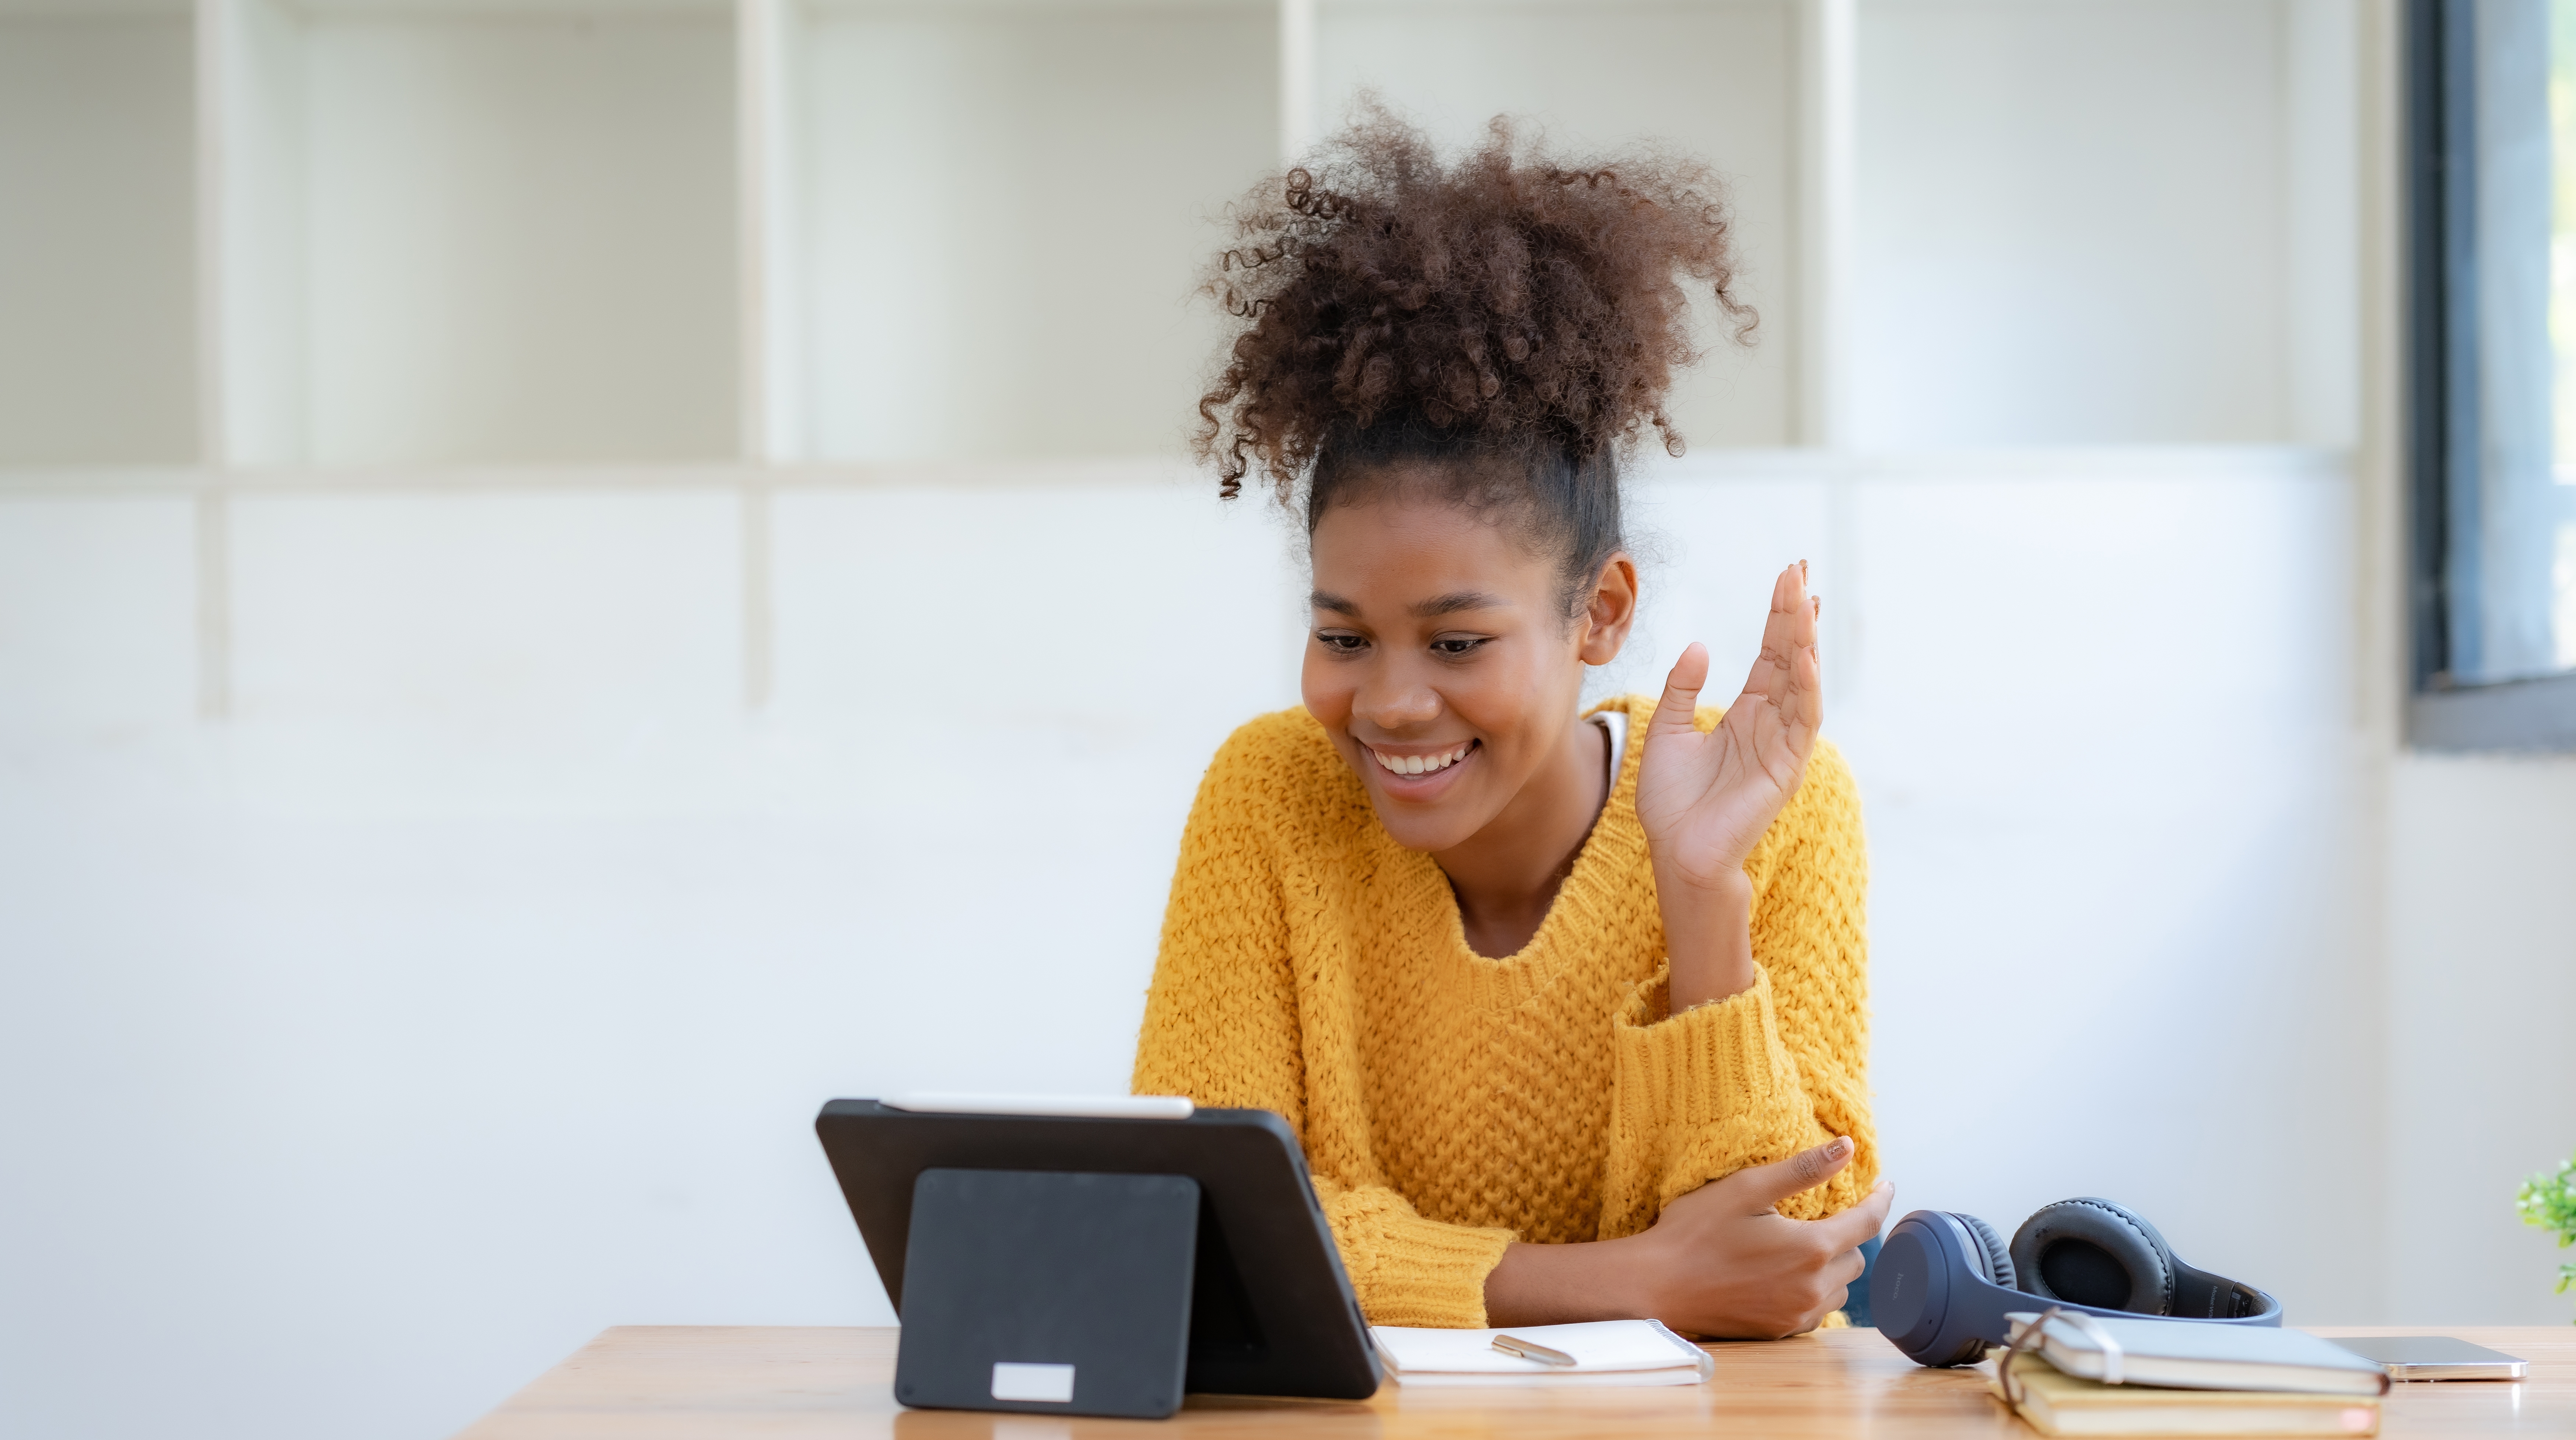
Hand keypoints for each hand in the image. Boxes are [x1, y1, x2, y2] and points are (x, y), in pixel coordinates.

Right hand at [1630, 1138, 1890, 1338]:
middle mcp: (1813, 1287)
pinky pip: (1816, 1310)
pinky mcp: (1780, 1330)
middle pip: (1856, 1257)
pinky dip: (1813, 1289)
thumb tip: (1846, 1148)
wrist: (1657, 1285)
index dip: (1880, 1200)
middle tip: (1824, 1214)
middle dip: (1847, 1234)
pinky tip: (1786, 1274)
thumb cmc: (1696, 1233)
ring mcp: (1797, 1313)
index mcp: (1811, 1248)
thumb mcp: (1747, 1188)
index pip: (1866, 1222)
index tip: (1886, 1185)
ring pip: (1839, 1287)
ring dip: (1832, 1265)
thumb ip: (1803, 1169)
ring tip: (1802, 1245)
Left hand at [1635, 561, 1820, 1006]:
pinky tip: (1804, 658)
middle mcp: (1771, 721)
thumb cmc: (1672, 801)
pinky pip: (1801, 721)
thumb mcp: (1667, 732)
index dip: (1779, 615)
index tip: (1788, 575)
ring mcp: (1782, 742)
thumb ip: (1681, 691)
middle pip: (1790, 656)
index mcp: (1747, 712)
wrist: (1676, 851)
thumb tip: (1698, 646)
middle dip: (1796, 614)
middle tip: (1800, 571)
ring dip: (1804, 641)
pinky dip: (1805, 689)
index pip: (1770, 653)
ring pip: (1801, 681)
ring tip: (1804, 601)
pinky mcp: (1786, 767)